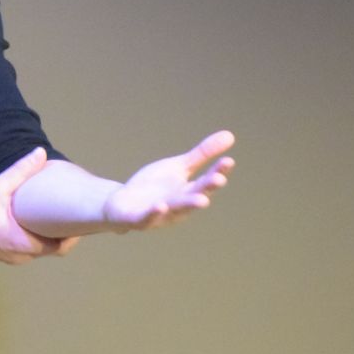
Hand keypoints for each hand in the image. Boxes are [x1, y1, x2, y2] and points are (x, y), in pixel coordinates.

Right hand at [0, 147, 75, 263]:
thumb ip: (20, 171)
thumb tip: (41, 152)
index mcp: (23, 244)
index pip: (60, 247)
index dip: (73, 235)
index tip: (80, 218)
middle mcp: (21, 256)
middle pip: (53, 248)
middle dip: (63, 232)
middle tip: (71, 211)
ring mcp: (12, 257)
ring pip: (41, 248)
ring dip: (50, 233)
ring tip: (57, 213)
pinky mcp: (5, 253)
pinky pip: (29, 247)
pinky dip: (37, 235)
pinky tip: (37, 218)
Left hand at [103, 131, 235, 231]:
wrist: (123, 205)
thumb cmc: (155, 187)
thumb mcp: (179, 167)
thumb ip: (202, 155)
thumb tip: (230, 135)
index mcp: (188, 192)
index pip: (206, 182)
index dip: (217, 172)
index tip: (229, 160)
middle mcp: (178, 206)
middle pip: (194, 196)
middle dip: (206, 188)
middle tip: (220, 179)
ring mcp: (160, 214)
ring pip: (175, 209)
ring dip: (188, 205)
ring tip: (203, 201)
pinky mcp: (138, 219)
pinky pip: (147, 218)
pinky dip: (154, 213)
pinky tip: (160, 205)